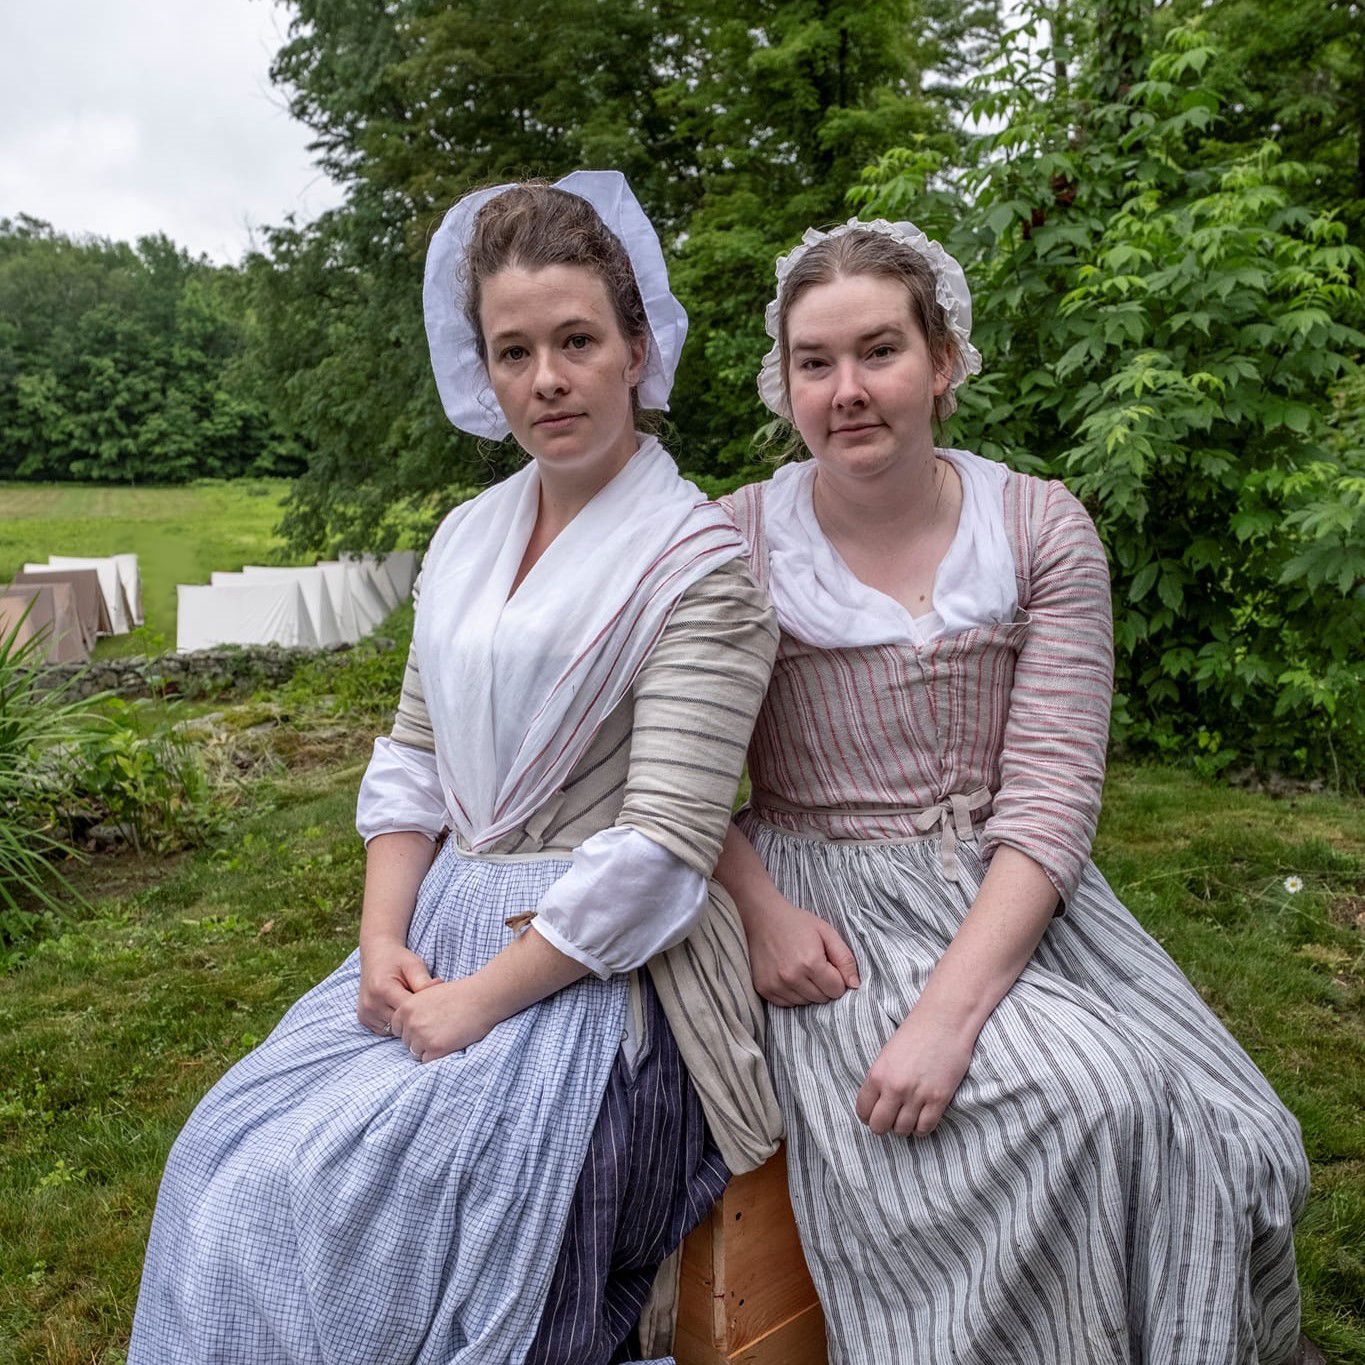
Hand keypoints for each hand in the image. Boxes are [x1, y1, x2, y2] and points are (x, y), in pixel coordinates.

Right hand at [357, 936, 439, 1034]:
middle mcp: (370, 1004)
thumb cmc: (398, 960)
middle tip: (426, 1003)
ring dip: (406, 1020)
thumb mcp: (414, 965)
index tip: (435, 1001)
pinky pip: (387, 1030)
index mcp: (382, 989)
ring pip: (396, 1029)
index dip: (425, 1007)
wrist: (376, 956)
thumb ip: (424, 982)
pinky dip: (396, 1023)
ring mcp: (366, 1014)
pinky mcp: (365, 1020)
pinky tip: (401, 1009)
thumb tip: (440, 996)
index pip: (409, 1010)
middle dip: (416, 1015)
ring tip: (412, 1004)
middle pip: (402, 1022)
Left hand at [392, 976, 496, 1062]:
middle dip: (421, 1039)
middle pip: (407, 1042)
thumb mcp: (430, 994)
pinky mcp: (435, 1048)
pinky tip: (450, 1042)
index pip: (397, 1028)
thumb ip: (415, 1010)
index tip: (427, 1025)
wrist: (481, 997)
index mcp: (406, 1007)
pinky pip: (427, 1060)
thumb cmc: (460, 994)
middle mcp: (410, 1023)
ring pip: (416, 1053)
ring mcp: (421, 1036)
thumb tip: (409, 1026)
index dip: (412, 1028)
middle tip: (441, 1029)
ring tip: (446, 1035)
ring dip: (429, 1048)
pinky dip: (438, 1055)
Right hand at [744, 895, 858, 1006]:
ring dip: (808, 991)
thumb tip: (855, 985)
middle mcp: (792, 977)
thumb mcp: (827, 932)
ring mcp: (776, 985)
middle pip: (822, 999)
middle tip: (815, 965)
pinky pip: (787, 1004)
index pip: (837, 990)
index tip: (829, 965)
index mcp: (810, 962)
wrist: (763, 917)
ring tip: (800, 969)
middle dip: (824, 985)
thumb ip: (845, 959)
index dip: (837, 978)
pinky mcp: (764, 989)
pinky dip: (792, 994)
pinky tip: (789, 975)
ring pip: (805, 1003)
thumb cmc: (797, 923)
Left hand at [855, 1004, 975, 1136]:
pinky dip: (922, 1128)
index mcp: (877, 1074)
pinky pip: (925, 1128)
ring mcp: (917, 1095)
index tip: (875, 1114)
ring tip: (908, 1116)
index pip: (863, 1110)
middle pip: (879, 1126)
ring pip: (902, 1130)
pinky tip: (922, 1118)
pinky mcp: (939, 1099)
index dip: (868, 1116)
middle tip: (891, 1118)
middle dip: (884, 1126)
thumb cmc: (916, 1033)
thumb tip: (878, 1104)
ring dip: (904, 1127)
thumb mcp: (888, 1055)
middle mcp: (894, 1088)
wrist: (945, 1020)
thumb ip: (881, 1080)